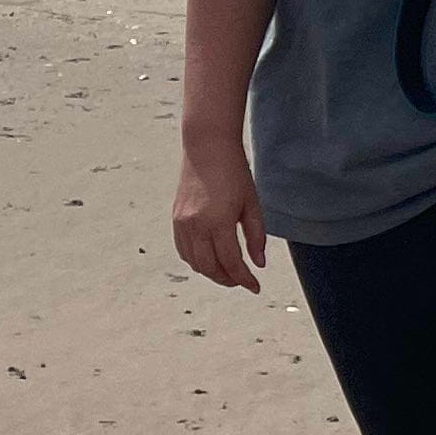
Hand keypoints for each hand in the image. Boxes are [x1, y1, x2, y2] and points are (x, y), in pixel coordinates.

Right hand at [173, 131, 268, 290]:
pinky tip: (210, 259)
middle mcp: (196, 225)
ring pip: (195, 262)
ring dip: (212, 272)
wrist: (207, 147)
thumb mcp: (252, 204)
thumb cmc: (234, 172)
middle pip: (211, 267)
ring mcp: (183, 223)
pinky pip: (184, 250)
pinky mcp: (176, 219)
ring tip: (228, 272)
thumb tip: (259, 263)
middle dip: (228, 279)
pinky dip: (196, 261)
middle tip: (242, 281)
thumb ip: (256, 236)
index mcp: (218, 222)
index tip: (255, 287)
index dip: (245, 279)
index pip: (231, 262)